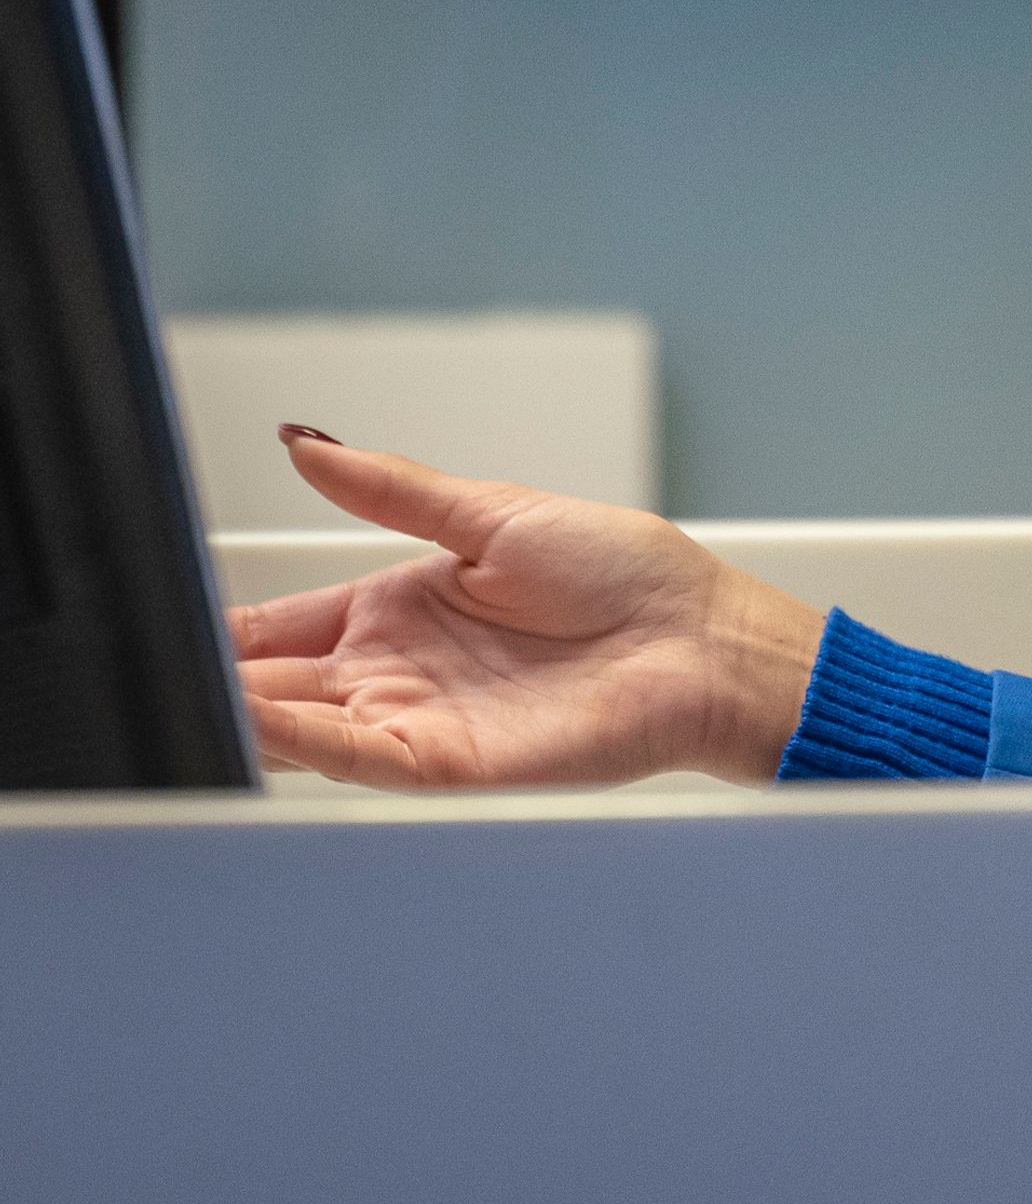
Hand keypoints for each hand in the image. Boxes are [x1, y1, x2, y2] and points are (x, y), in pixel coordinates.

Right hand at [231, 428, 825, 789]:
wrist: (699, 636)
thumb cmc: (627, 572)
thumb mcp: (492, 511)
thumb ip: (393, 488)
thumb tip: (309, 441)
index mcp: (403, 603)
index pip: (289, 625)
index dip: (232, 628)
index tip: (172, 618)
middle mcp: (400, 668)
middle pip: (283, 683)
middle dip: (222, 679)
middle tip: (160, 669)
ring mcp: (420, 718)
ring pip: (307, 726)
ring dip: (251, 715)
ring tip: (192, 697)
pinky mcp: (450, 762)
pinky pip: (362, 759)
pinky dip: (311, 745)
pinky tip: (268, 725)